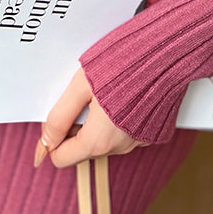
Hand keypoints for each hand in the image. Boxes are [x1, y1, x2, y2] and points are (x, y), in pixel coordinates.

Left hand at [35, 67, 149, 168]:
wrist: (167, 54)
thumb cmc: (123, 65)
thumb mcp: (81, 85)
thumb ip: (59, 116)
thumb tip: (45, 141)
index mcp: (98, 141)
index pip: (60, 158)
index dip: (53, 137)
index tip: (57, 114)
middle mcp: (119, 148)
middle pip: (82, 148)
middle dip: (76, 126)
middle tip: (82, 96)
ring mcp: (137, 141)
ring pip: (103, 140)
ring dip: (96, 121)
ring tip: (103, 91)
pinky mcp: (150, 132)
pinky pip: (123, 132)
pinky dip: (117, 119)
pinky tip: (122, 94)